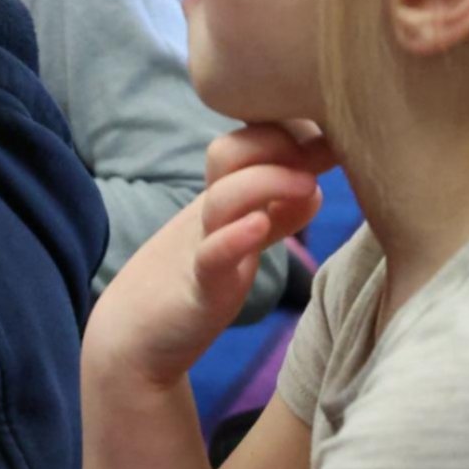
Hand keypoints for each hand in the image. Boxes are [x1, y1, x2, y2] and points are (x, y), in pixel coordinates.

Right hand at [87, 124, 334, 387]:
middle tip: (322, 151)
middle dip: (275, 142)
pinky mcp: (197, 289)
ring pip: (223, 200)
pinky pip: (211, 257)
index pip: (247, 142)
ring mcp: (199, 248)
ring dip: (266, 183)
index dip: (288, 130)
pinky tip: (259, 227)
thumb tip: (314, 188)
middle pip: (227, 154)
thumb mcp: (240, 243)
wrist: (134, 338)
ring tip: (307, 184)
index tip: (333, 135)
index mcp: (221, 200)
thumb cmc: (191, 285)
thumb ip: (275, 215)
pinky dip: (235, 238)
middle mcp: (210, 216)